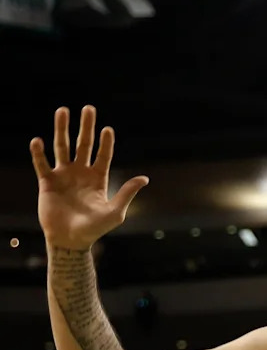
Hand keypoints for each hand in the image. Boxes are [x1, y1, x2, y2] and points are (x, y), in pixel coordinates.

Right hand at [30, 106, 148, 250]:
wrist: (70, 241)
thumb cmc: (95, 229)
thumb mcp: (116, 212)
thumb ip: (127, 193)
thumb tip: (145, 178)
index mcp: (98, 178)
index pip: (103, 154)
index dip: (105, 142)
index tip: (107, 128)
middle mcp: (81, 173)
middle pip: (83, 144)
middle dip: (86, 126)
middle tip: (88, 108)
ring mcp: (63, 176)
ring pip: (62, 147)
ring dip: (62, 129)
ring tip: (62, 110)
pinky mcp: (47, 183)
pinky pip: (42, 164)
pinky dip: (39, 152)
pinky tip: (38, 140)